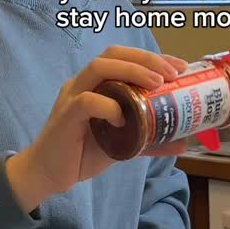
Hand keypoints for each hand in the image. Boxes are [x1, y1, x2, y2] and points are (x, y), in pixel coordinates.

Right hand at [5, 46, 188, 212]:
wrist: (48, 175)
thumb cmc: (82, 154)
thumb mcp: (123, 143)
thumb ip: (149, 139)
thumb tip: (182, 141)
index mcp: (96, 84)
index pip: (124, 58)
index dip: (152, 58)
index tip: (180, 68)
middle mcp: (83, 83)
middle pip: (113, 54)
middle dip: (146, 58)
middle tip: (172, 73)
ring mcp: (72, 96)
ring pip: (99, 67)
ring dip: (132, 71)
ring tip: (156, 83)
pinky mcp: (66, 115)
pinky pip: (87, 100)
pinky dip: (109, 106)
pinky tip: (124, 119)